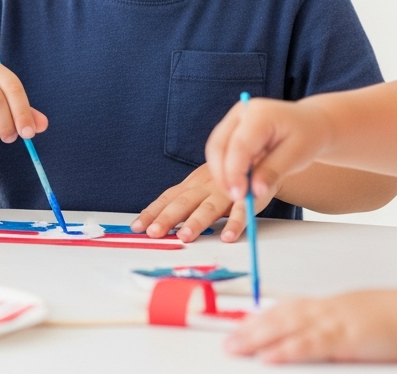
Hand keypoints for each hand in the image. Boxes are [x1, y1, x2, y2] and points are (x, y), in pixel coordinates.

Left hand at [131, 163, 274, 241]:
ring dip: (196, 222)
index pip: (167, 198)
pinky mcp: (247, 197)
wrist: (259, 160)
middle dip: (167, 218)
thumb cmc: (224, 178)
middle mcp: (205, 187)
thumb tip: (154, 221)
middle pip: (183, 203)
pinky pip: (241, 212)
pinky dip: (235, 224)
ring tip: (185, 236)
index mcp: (191, 185)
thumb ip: (181, 201)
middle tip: (154, 232)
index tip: (137, 227)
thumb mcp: (199, 186)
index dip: (152, 212)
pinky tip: (228, 237)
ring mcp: (226, 191)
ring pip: (209, 208)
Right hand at [206, 96, 330, 202]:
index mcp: (260, 114)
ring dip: (221, 173)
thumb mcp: (296, 156)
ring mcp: (233, 118)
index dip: (234, 172)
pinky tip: (237, 181)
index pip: (238, 145)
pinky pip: (219, 149)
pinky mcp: (230, 128)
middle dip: (223, 174)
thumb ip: (272, 172)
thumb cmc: (307, 136)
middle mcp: (240, 112)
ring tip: (237, 192)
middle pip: (218, 145)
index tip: (239, 195)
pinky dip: (224, 167)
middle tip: (235, 197)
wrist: (311, 123)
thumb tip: (254, 192)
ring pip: (214, 148)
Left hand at [225, 289, 396, 362]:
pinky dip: (287, 350)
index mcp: (326, 304)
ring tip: (235, 346)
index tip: (239, 323)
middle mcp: (323, 310)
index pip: (284, 308)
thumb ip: (330, 318)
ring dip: (257, 338)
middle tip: (226, 339)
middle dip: (249, 329)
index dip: (259, 316)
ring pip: (286, 329)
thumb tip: (311, 326)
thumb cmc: (391, 315)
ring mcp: (332, 324)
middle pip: (277, 318)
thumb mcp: (354, 313)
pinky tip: (269, 356)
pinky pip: (309, 346)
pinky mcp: (344, 340)